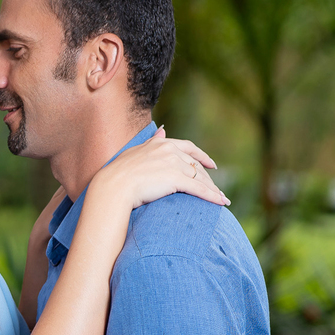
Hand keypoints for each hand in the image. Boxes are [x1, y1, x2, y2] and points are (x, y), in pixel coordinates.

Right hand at [91, 126, 227, 208]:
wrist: (113, 186)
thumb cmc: (118, 173)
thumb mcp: (136, 152)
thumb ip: (152, 142)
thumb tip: (162, 131)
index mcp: (160, 143)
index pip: (187, 148)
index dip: (201, 156)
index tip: (211, 164)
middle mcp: (170, 150)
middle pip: (196, 165)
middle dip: (208, 178)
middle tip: (216, 189)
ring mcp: (173, 163)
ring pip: (200, 177)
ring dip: (213, 189)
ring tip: (221, 199)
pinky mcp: (176, 179)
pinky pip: (199, 188)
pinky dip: (212, 196)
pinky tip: (220, 202)